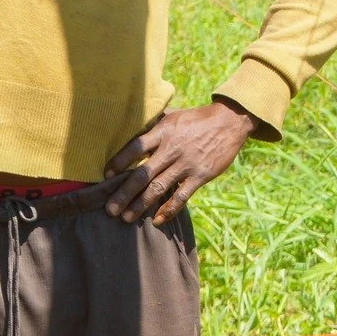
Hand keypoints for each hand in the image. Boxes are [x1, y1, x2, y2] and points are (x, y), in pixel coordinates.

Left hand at [102, 101, 256, 223]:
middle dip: (124, 193)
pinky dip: (168, 210)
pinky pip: (181, 196)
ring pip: (158, 188)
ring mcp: (186, 164)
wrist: (229, 121)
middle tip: (109, 209)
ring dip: (141, 205)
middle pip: (143, 174)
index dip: (119, 162)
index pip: (135, 147)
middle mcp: (172, 148)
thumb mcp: (173, 115)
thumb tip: (129, 130)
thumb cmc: (196, 119)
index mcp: (163, 131)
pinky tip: (157, 220)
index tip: (106, 176)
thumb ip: (154, 125)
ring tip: (126, 218)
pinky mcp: (200, 175)